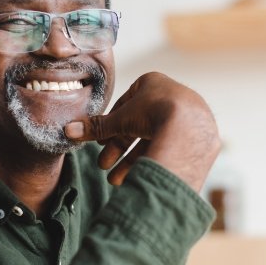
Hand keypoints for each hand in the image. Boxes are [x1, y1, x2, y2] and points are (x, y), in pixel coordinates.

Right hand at [64, 72, 219, 190]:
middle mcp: (172, 97)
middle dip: (119, 149)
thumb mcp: (120, 120)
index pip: (126, 105)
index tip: (100, 142)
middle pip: (138, 126)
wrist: (190, 128)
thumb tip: (68, 131)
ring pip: (153, 140)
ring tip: (116, 181)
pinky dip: (152, 162)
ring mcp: (187, 117)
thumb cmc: (154, 113)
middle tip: (104, 165)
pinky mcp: (197, 137)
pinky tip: (138, 178)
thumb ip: (96, 127)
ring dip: (131, 161)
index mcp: (153, 83)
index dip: (111, 126)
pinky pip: (170, 149)